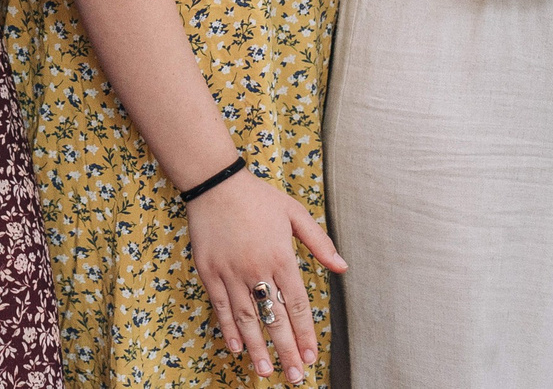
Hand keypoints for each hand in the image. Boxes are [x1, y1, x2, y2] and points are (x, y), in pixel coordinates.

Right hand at [189, 168, 345, 382]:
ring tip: (266, 371)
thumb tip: (343, 267)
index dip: (305, 333)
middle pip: (275, 318)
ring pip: (247, 317)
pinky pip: (220, 306)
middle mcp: (256, 269)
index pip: (297, 305)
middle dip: (286, 350)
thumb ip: (319, 242)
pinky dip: (229, 328)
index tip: (311, 356)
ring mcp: (230, 272)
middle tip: (295, 377)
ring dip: (258, 347)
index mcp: (281, 257)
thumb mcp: (294, 213)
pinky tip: (236, 347)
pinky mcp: (209, 271)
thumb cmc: (258, 197)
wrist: (214, 182)